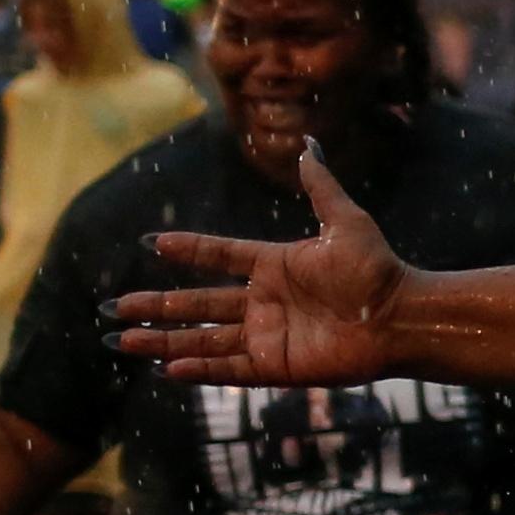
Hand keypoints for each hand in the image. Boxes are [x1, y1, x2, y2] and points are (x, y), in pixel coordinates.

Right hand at [106, 149, 405, 385]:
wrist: (400, 315)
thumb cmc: (377, 269)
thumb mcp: (345, 220)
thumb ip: (320, 185)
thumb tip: (307, 145)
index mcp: (274, 265)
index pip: (218, 256)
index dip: (187, 251)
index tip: (151, 244)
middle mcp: (264, 301)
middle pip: (196, 303)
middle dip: (155, 306)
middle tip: (114, 306)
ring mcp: (267, 335)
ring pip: (202, 339)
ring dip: (162, 340)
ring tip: (122, 340)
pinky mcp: (277, 365)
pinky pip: (230, 369)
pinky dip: (199, 369)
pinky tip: (167, 368)